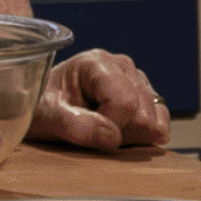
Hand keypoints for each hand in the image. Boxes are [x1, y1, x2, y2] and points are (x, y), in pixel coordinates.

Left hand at [26, 48, 170, 149]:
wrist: (39, 107)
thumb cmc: (41, 107)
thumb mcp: (45, 116)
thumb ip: (74, 125)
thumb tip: (111, 137)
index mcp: (97, 62)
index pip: (124, 103)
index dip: (109, 127)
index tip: (85, 131)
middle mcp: (122, 67)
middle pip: (144, 115)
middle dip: (120, 133)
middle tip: (92, 129)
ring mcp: (137, 82)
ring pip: (155, 123)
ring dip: (130, 136)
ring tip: (102, 128)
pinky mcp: (146, 99)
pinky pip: (160, 128)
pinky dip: (142, 138)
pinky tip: (117, 131)